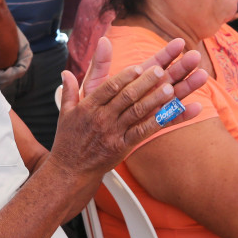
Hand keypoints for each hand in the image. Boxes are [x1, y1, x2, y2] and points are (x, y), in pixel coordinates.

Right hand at [51, 35, 206, 178]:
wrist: (70, 171)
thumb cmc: (68, 141)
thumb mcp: (64, 113)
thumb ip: (69, 90)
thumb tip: (65, 72)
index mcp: (88, 107)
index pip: (108, 87)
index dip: (125, 76)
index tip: (139, 66)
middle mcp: (101, 118)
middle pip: (126, 97)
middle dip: (145, 83)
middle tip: (161, 70)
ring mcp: (113, 133)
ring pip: (137, 112)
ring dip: (155, 99)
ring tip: (171, 88)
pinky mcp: (122, 146)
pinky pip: (144, 132)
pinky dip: (160, 121)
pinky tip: (172, 113)